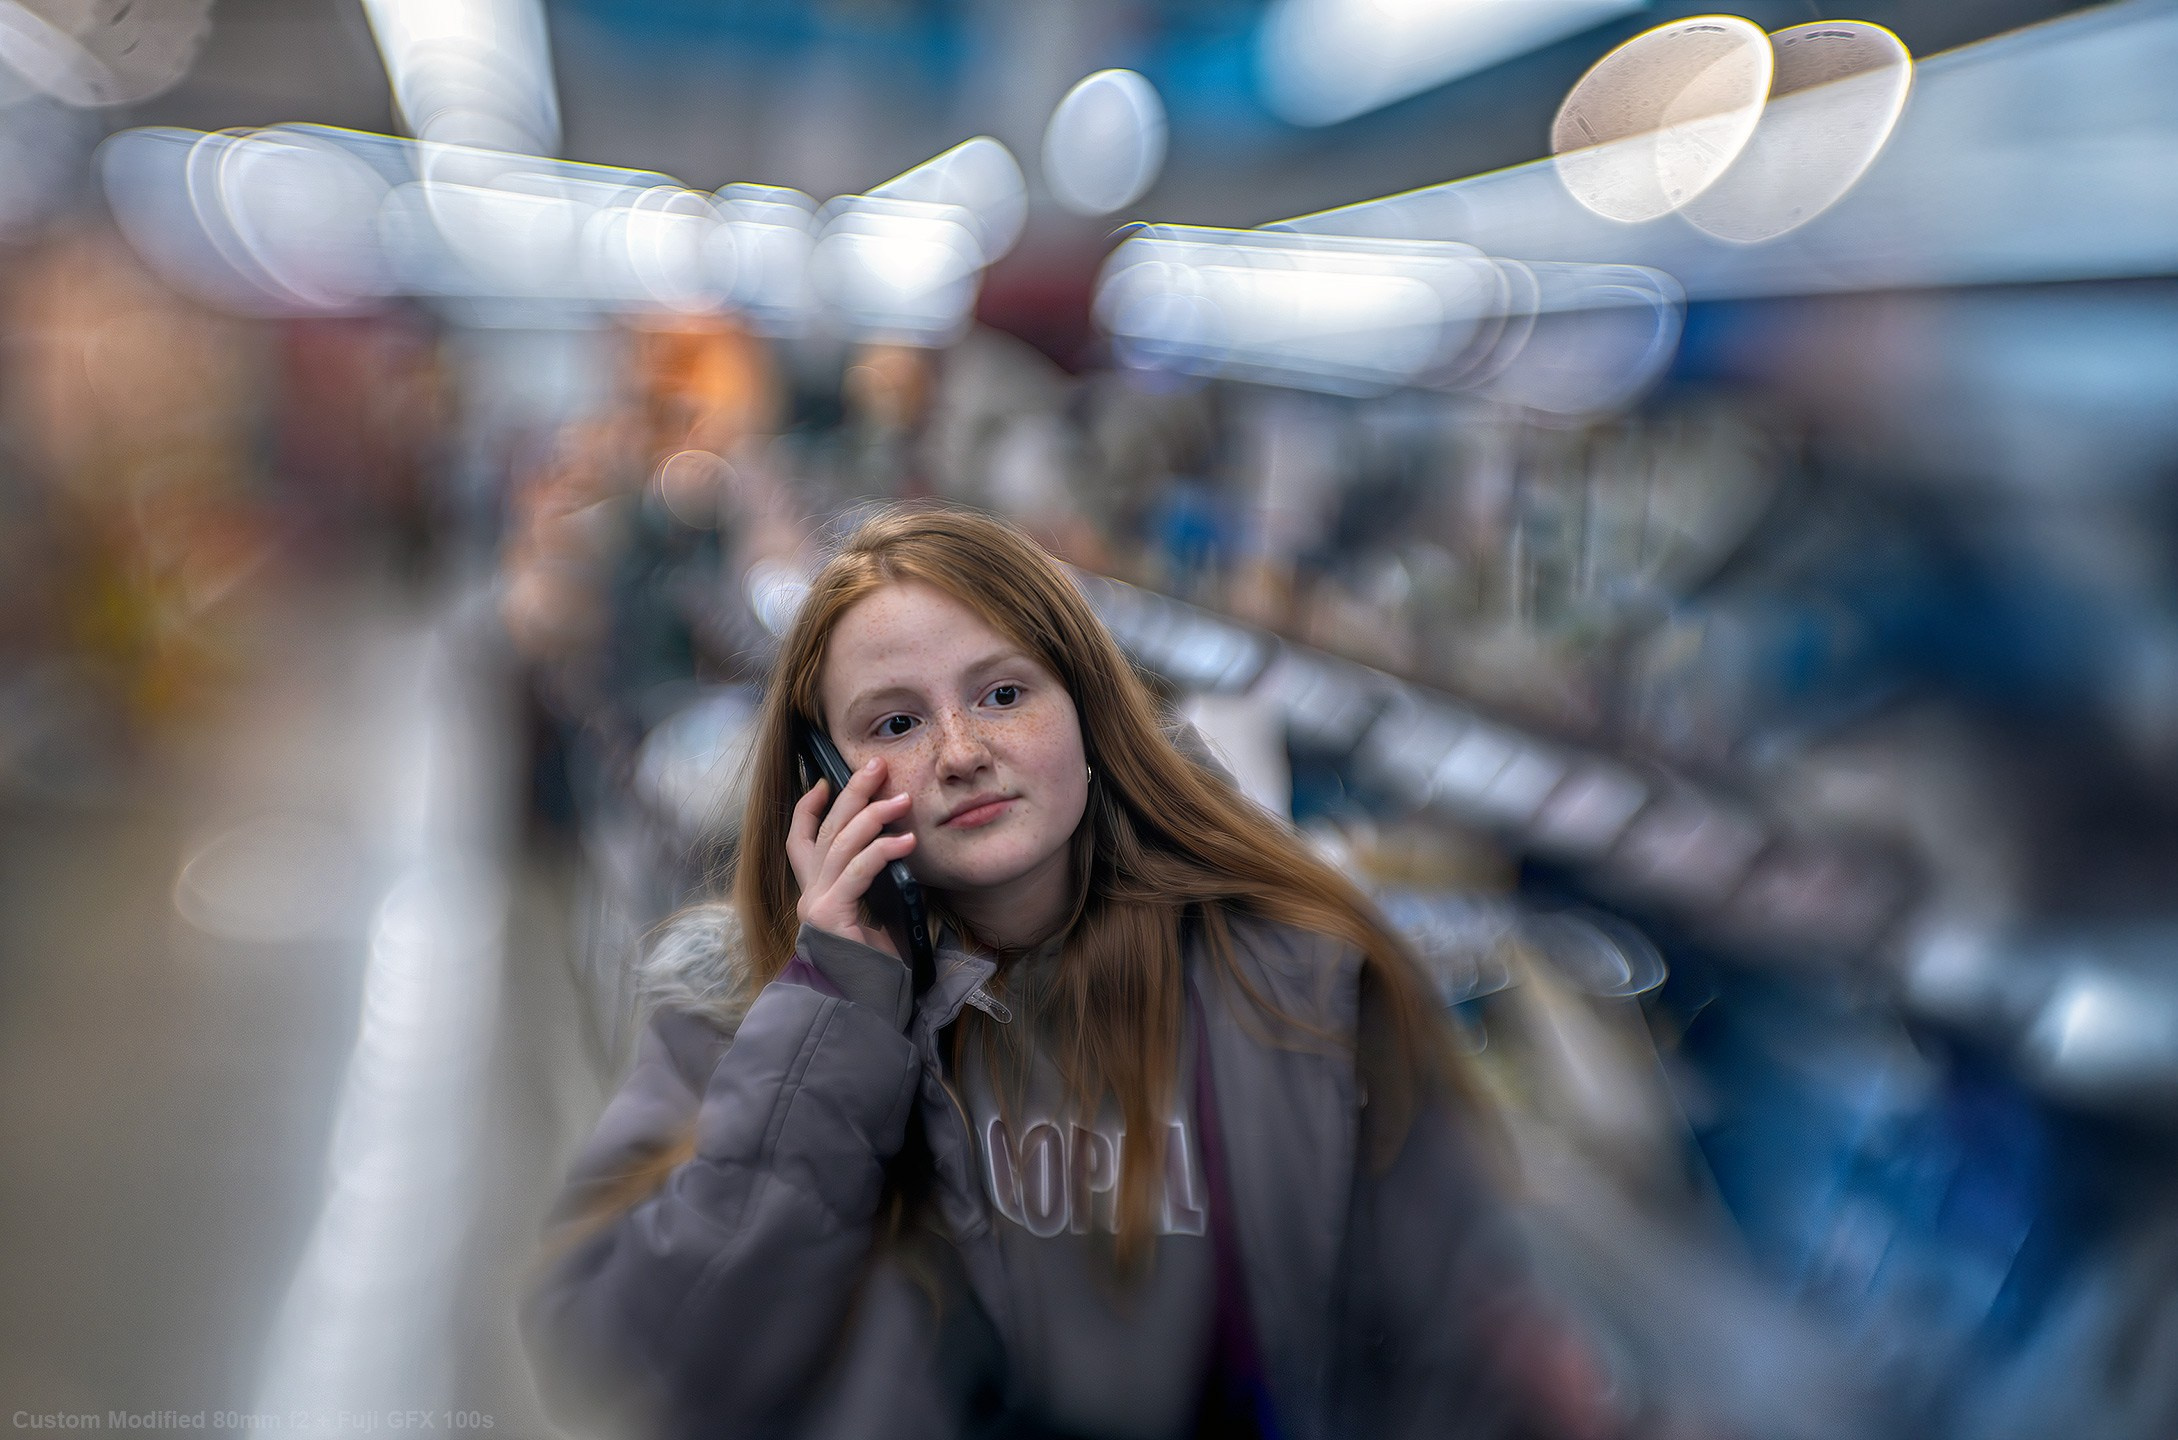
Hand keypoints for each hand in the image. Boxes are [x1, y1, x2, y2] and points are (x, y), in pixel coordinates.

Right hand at [787, 756, 915, 958]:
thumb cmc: (875, 971)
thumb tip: (896, 850)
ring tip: (903, 798)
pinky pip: (858, 871)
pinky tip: (906, 840)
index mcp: (816, 894)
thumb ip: (872, 887)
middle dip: (851, 793)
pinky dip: (882, 850)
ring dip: (873, 815)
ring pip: (840, 844)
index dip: (807, 809)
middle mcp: (809, 895)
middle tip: (877, 766)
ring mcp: (817, 905)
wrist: (864, 1011)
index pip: (800, 841)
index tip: (824, 781)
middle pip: (824, 831)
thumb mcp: (874, 918)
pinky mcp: (831, 916)